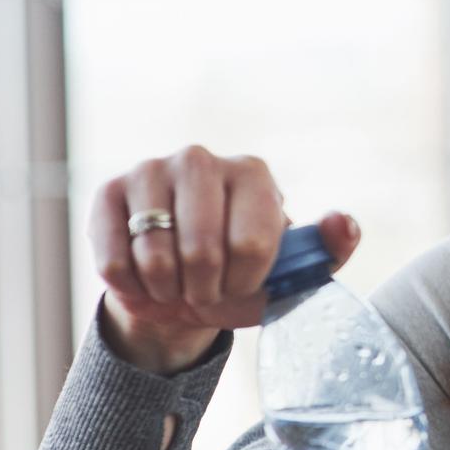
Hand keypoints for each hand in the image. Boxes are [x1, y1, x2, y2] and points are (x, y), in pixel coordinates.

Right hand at [87, 145, 359, 372]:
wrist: (179, 289)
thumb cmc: (243, 277)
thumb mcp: (293, 272)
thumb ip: (330, 249)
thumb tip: (342, 223)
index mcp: (253, 173)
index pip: (253, 243)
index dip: (245, 281)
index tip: (243, 283)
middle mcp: (200, 159)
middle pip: (201, 249)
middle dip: (205, 288)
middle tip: (206, 290)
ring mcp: (150, 170)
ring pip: (154, 254)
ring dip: (168, 289)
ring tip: (177, 283)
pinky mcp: (107, 192)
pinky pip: (114, 260)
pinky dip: (133, 287)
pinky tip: (145, 279)